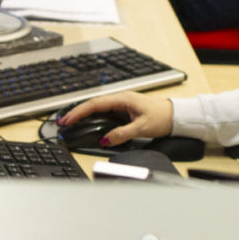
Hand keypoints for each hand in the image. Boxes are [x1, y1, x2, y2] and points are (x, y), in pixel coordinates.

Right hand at [57, 92, 172, 146]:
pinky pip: (104, 113)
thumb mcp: (141, 128)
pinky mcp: (124, 111)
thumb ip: (122, 134)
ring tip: (70, 124)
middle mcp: (120, 99)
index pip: (95, 104)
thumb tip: (105, 140)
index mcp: (122, 99)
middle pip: (93, 105)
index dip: (79, 112)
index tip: (67, 120)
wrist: (175, 116)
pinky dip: (93, 118)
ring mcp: (121, 105)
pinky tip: (86, 123)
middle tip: (62, 123)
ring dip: (83, 115)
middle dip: (76, 113)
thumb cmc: (162, 117)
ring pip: (97, 109)